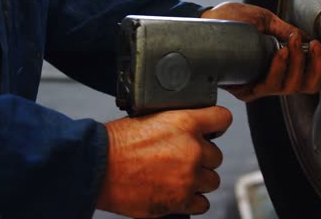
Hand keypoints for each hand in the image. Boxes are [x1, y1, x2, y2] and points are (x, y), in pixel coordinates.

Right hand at [97, 106, 232, 217]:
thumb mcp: (152, 118)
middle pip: (217, 156)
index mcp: (185, 122)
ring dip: (198, 180)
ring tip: (177, 178)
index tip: (213, 130)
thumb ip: (178, 123)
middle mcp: (192, 149)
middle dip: (202, 158)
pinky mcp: (180, 200)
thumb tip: (193, 128)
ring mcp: (188, 176)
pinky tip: (176, 193)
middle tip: (181, 160)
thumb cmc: (117, 143)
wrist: (97, 167)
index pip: (223, 118)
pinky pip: (203, 203)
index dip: (217, 125)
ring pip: (212, 180)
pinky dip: (192, 200)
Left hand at [202, 2, 320, 101]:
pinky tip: (280, 53)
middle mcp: (268, 81)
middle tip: (311, 46)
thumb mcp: (265, 21)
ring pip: (288, 87)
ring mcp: (257, 86)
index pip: (307, 79)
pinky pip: (268, 86)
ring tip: (292, 44)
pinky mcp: (244, 88)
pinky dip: (279, 69)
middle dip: (313, 66)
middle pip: (302, 87)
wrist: (207, 19)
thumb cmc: (231, 20)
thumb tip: (308, 40)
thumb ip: (287, 31)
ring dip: (296, 63)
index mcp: (277, 68)